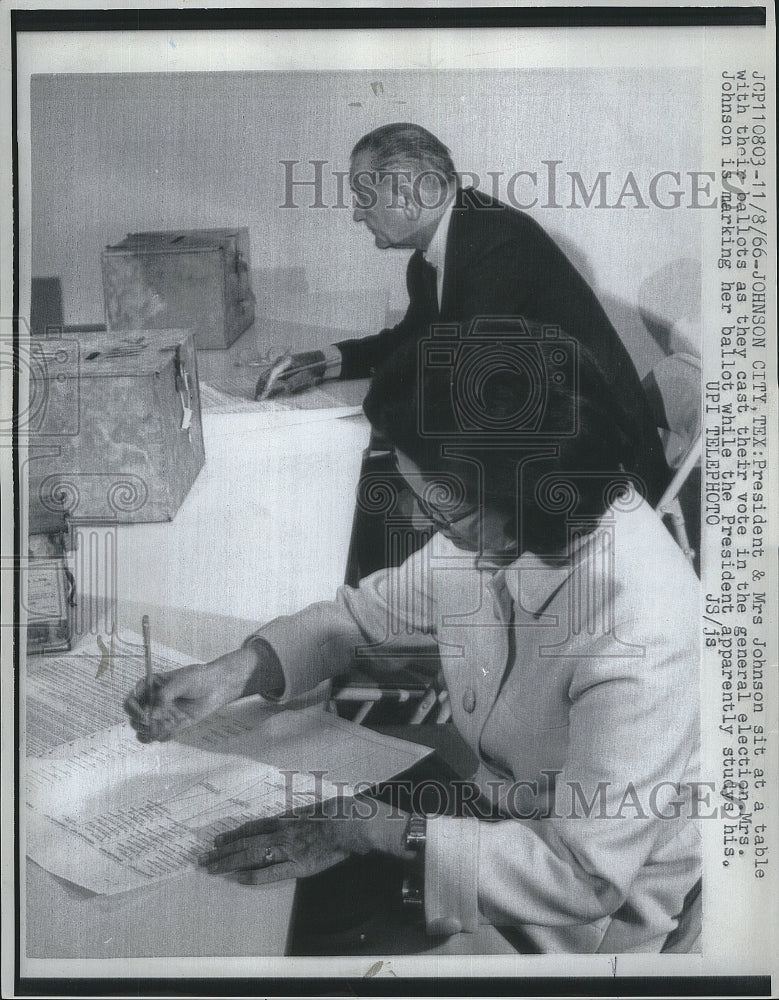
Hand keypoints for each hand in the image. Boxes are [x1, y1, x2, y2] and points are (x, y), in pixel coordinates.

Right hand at [123, 663, 227, 741]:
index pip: (131, 701)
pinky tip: (174, 728)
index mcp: (149, 687)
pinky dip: (162, 736)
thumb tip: (152, 715)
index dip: (132, 710)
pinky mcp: (171, 725)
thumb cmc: (197, 678)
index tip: (143, 715)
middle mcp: (151, 702)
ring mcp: (161, 715)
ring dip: (149, 733)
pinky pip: (159, 736)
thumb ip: (164, 697)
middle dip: (140, 724)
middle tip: (153, 723)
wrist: (216, 686)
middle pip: (134, 719)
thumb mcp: (180, 682)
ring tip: (165, 727)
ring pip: (143, 730)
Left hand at [199, 800, 412, 884]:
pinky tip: (239, 879)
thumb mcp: (314, 808)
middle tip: (204, 858)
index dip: (234, 834)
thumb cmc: (338, 813)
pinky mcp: (298, 865)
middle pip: (246, 842)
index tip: (218, 840)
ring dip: (230, 862)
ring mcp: (288, 849)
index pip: (252, 828)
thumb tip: (287, 818)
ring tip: (212, 868)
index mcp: (286, 819)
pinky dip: (254, 876)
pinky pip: (272, 872)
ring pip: (252, 855)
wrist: (352, 822)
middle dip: (223, 850)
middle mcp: (281, 833)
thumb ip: (298, 815)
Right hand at [254, 350, 326, 399]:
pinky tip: (264, 392)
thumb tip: (286, 389)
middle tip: (258, 398)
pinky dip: (266, 385)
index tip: (265, 392)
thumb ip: (297, 381)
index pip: (273, 372)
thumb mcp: (308, 375)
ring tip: (258, 397)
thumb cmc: (314, 367)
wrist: (319, 359)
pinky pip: (270, 377)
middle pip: (266, 374)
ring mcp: (279, 365)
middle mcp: (280, 361)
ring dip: (261, 386)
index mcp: (286, 361)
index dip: (268, 383)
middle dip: (261, 387)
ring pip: (266, 376)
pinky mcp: (280, 369)